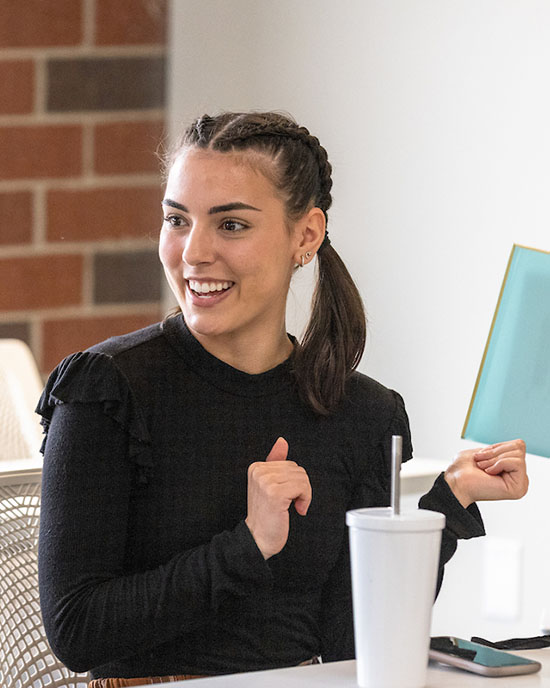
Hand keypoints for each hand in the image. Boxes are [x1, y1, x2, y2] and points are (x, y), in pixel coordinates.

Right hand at [245, 437, 311, 559]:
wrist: (258, 538)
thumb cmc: (266, 515)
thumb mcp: (269, 486)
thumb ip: (275, 463)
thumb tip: (282, 442)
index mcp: (256, 467)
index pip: (289, 464)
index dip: (294, 481)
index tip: (288, 495)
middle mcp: (259, 472)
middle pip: (297, 469)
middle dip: (301, 487)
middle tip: (293, 502)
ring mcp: (265, 481)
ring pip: (302, 477)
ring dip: (304, 494)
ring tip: (294, 506)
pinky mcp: (275, 493)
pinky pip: (302, 487)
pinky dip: (305, 499)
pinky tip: (297, 509)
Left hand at [444, 439, 528, 507]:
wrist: (455, 482)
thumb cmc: (462, 469)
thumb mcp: (483, 451)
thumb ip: (503, 448)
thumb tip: (519, 444)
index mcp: (511, 469)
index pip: (517, 445)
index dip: (497, 446)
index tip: (482, 457)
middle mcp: (518, 477)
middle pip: (519, 448)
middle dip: (495, 452)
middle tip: (481, 463)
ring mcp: (520, 484)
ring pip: (518, 455)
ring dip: (495, 459)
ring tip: (484, 468)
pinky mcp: (518, 488)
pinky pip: (518, 463)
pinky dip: (499, 463)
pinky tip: (489, 473)